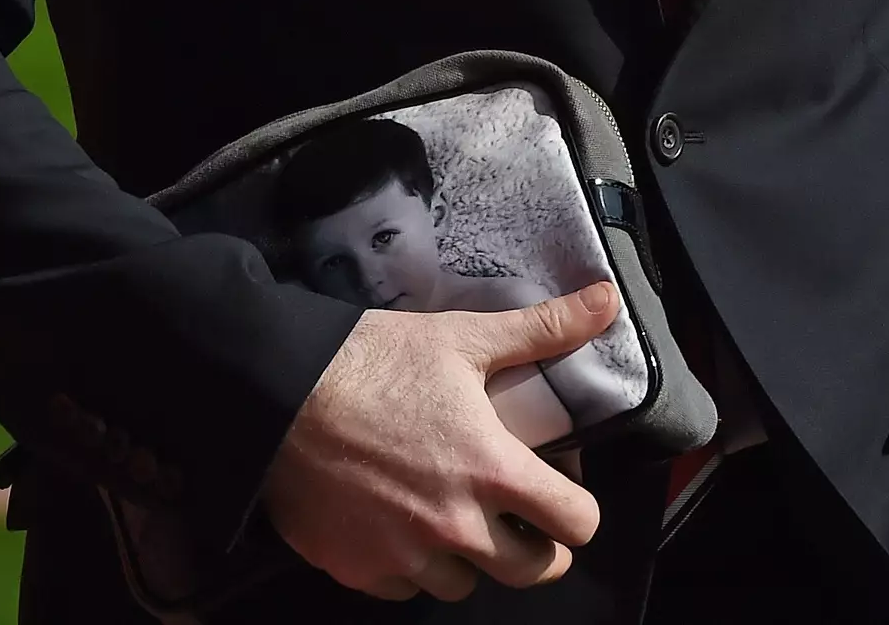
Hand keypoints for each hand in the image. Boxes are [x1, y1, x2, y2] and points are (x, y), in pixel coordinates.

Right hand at [261, 281, 617, 601]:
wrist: (281, 391)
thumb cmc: (377, 359)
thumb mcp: (463, 337)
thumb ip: (541, 329)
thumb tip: (607, 300)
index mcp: (491, 470)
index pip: (576, 525)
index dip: (579, 509)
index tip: (561, 489)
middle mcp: (457, 528)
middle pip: (534, 573)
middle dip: (537, 545)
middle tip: (517, 510)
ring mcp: (407, 558)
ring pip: (467, 584)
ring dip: (470, 556)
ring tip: (451, 508)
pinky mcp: (360, 572)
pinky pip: (407, 589)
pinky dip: (412, 564)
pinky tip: (399, 519)